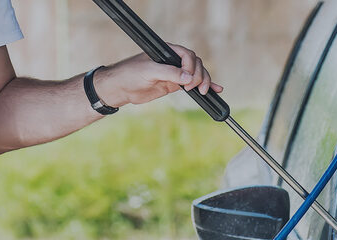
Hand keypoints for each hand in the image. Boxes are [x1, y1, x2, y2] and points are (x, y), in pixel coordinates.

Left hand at [92, 44, 223, 107]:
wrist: (121, 88)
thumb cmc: (130, 74)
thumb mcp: (149, 71)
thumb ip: (169, 73)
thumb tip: (188, 77)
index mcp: (168, 51)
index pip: (188, 55)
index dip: (191, 67)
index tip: (187, 80)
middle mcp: (173, 60)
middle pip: (196, 65)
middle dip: (199, 76)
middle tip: (192, 88)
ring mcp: (175, 73)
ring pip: (197, 75)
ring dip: (205, 82)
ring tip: (205, 92)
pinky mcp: (174, 85)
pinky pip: (192, 85)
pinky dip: (203, 87)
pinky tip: (215, 91)